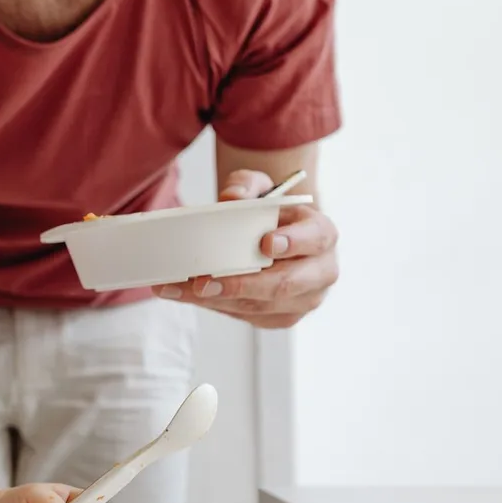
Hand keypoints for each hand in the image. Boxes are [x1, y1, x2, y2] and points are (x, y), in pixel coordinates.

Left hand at [153, 169, 338, 328]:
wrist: (272, 236)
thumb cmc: (271, 214)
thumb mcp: (260, 188)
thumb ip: (248, 185)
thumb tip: (232, 197)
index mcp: (322, 234)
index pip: (316, 239)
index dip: (294, 242)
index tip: (266, 243)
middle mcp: (320, 272)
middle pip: (285, 285)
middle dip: (241, 285)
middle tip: (204, 282)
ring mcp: (302, 300)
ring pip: (260, 306)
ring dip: (216, 300)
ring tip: (180, 289)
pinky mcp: (280, 317)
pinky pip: (246, 316)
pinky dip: (213, 305)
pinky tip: (186, 294)